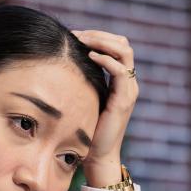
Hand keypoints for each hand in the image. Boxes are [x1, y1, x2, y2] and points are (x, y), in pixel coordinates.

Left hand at [70, 29, 139, 187]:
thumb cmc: (87, 130)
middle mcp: (128, 83)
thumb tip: (61, 64)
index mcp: (120, 81)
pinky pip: (121, 71)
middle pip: (123, 43)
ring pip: (125, 51)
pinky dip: (106, 59)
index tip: (74, 36)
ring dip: (103, 41)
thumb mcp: (83, 99)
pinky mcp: (124, 100)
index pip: (116, 46)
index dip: (97, 36)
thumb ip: (81, 82)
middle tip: (77, 34)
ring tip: (83, 41)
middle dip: (99, 35)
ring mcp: (128, 90)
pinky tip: (89, 57)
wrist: (98, 156)